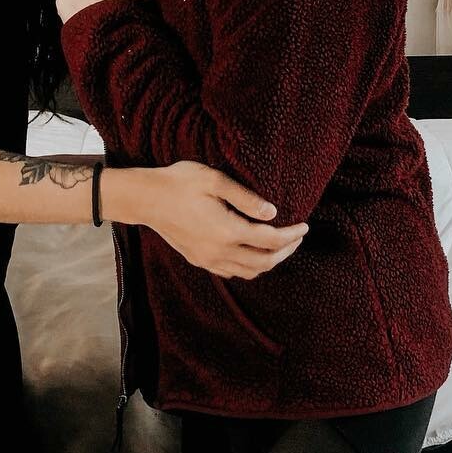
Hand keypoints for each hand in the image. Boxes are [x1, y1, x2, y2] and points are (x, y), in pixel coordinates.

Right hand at [141, 160, 308, 279]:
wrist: (145, 198)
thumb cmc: (179, 183)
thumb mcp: (214, 180)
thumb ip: (246, 197)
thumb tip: (272, 212)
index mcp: (227, 231)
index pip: (270, 240)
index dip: (292, 235)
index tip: (305, 226)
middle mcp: (219, 252)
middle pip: (264, 262)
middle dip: (286, 251)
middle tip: (298, 237)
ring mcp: (208, 259)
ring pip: (249, 272)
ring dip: (269, 261)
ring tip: (281, 245)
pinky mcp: (199, 260)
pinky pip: (232, 272)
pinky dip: (250, 266)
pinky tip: (253, 252)